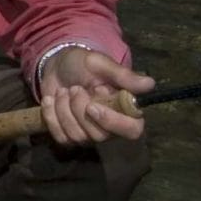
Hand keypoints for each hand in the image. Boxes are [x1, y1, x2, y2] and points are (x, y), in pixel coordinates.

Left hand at [37, 48, 154, 145]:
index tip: (93, 106)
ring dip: (63, 110)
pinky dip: (51, 116)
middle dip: (79, 110)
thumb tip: (150, 84)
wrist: (57, 67)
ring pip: (77, 137)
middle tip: (74, 88)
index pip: (132, 130)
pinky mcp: (68, 136)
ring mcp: (88, 134)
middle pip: (99, 135)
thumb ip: (123, 75)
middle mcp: (110, 127)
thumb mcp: (100, 63)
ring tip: (63, 90)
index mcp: (125, 110)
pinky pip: (60, 137)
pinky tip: (50, 100)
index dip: (113, 122)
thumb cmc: (83, 64)